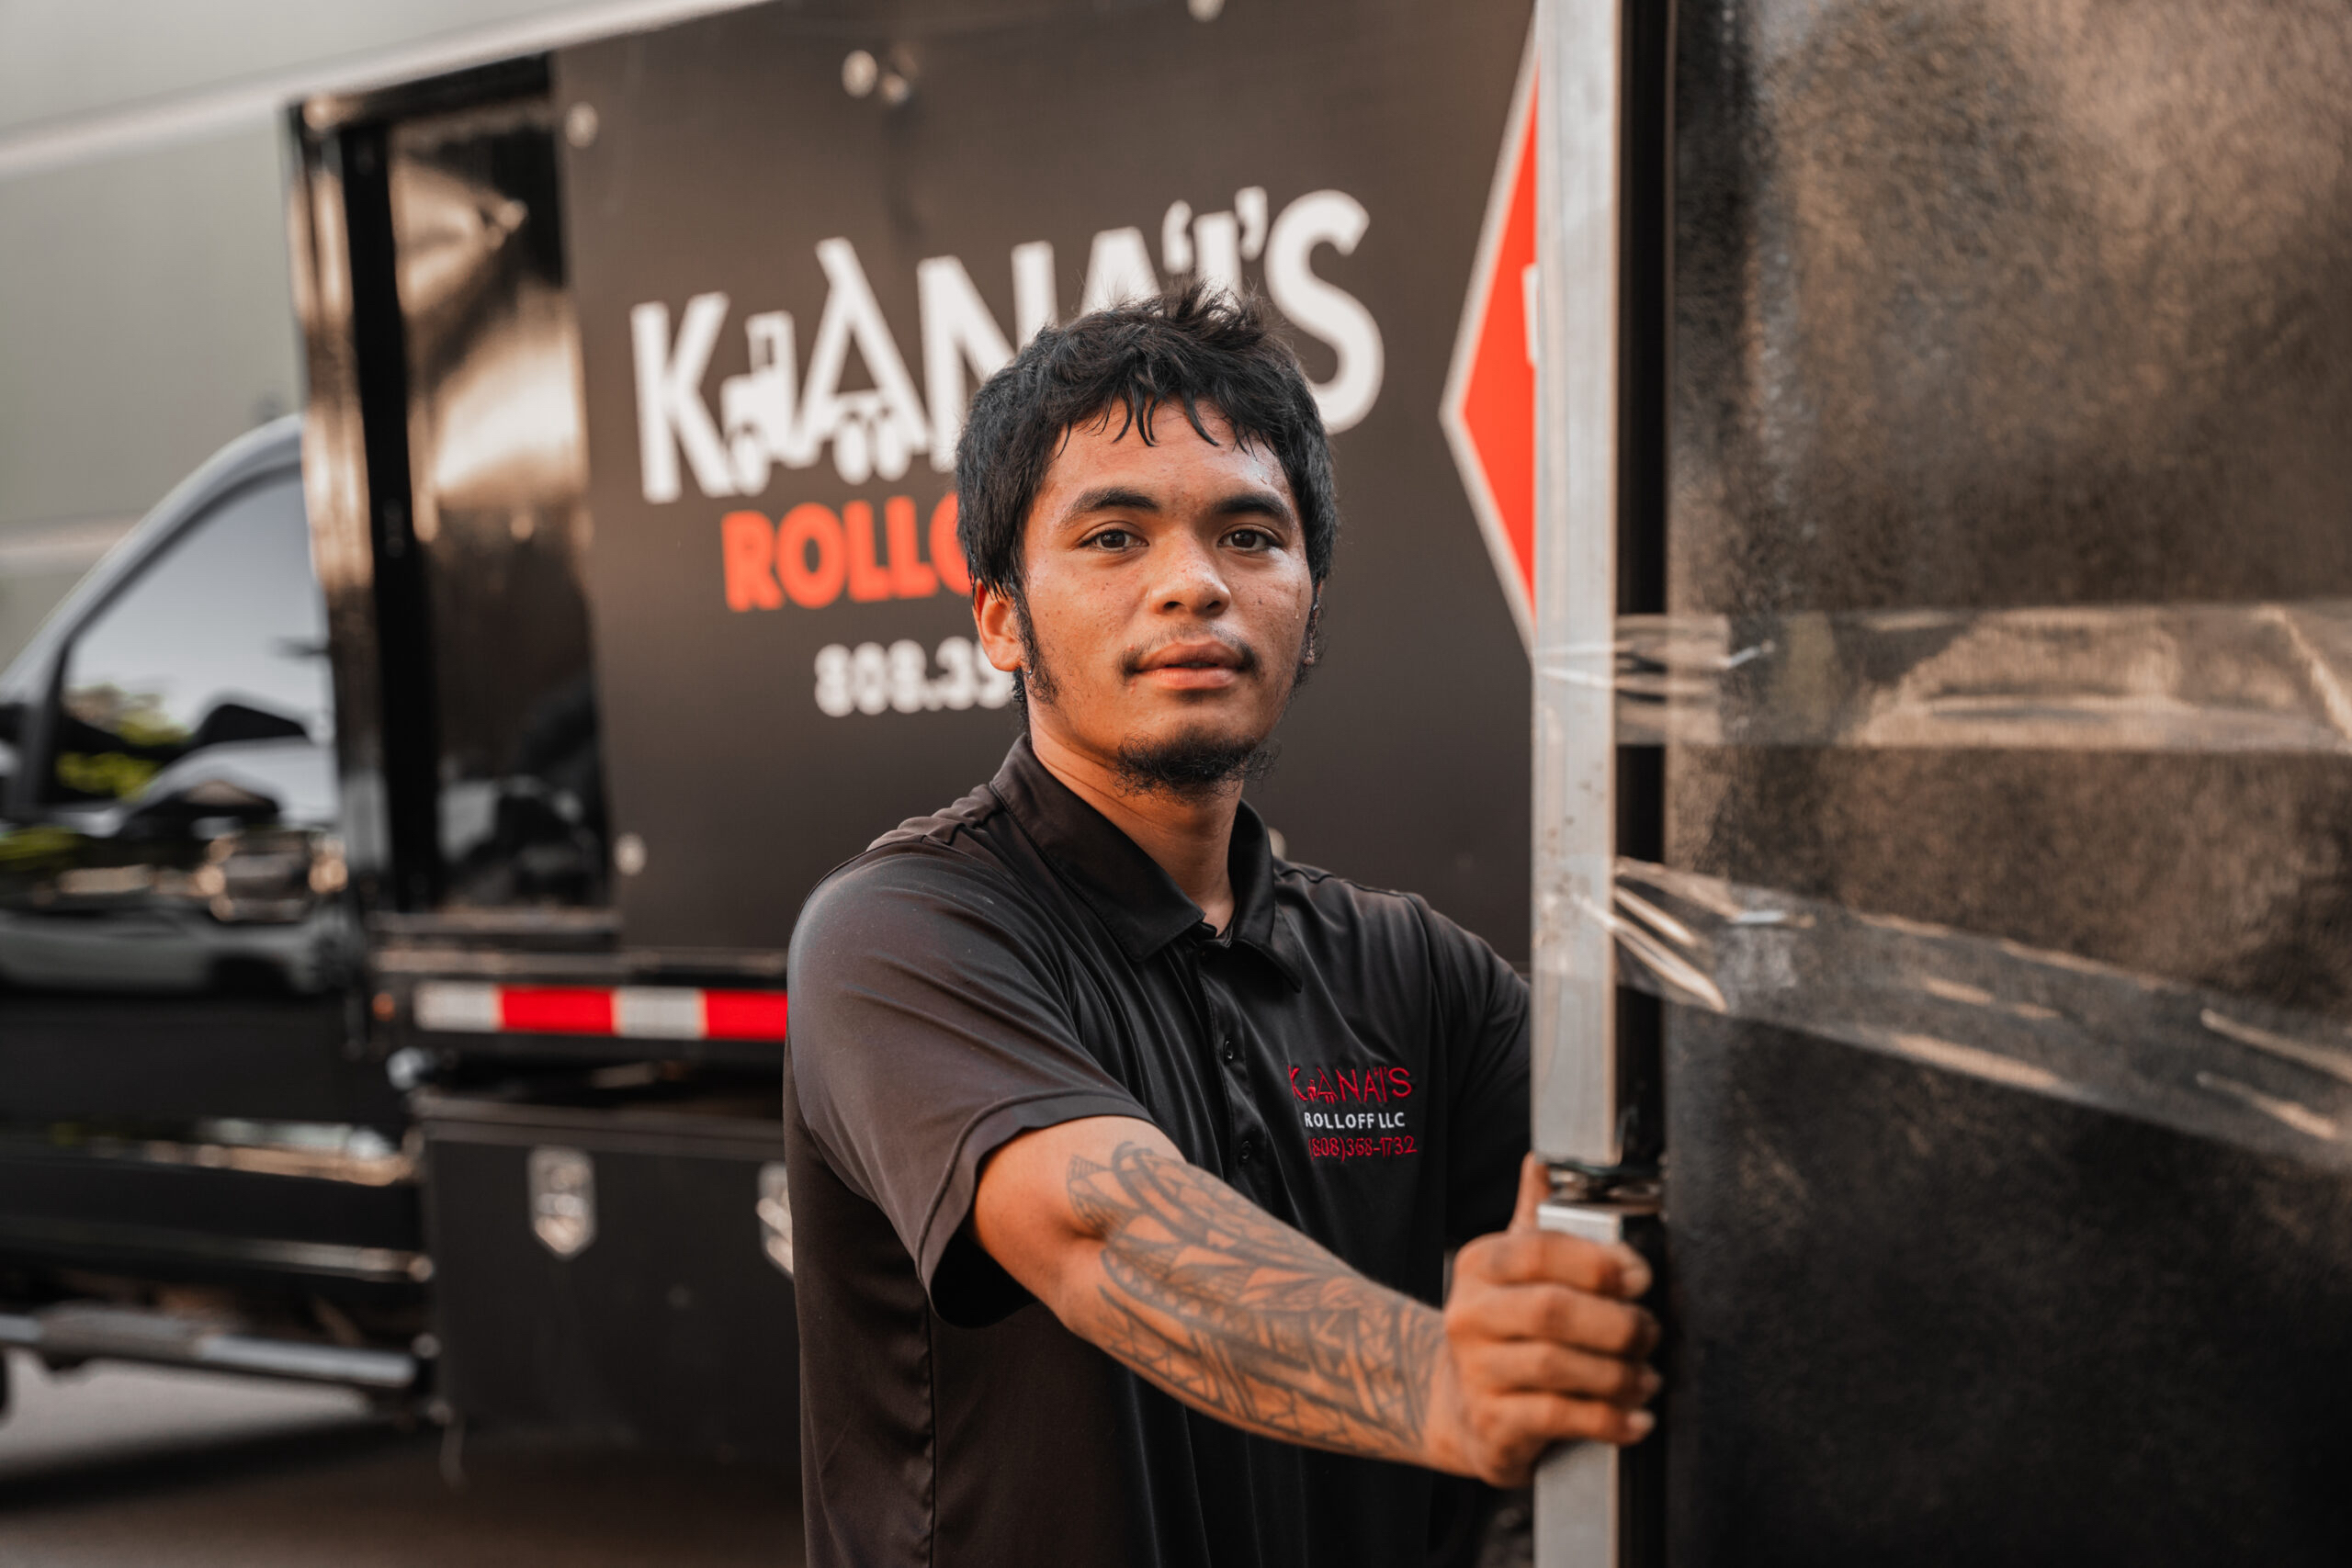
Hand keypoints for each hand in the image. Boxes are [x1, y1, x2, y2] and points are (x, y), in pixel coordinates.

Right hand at [1421, 1153, 1660, 1485]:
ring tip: (1648, 1377)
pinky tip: (1635, 1419)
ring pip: (1558, 1367)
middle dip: (1618, 1323)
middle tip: (1651, 1333)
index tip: (1641, 1278)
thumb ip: (1534, 1218)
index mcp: (1478, 1265)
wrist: (1459, 1404)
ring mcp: (1475, 1371)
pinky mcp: (1491, 1423)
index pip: (1540, 1250)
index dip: (1598, 1262)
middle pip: (1552, 1311)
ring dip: (1619, 1374)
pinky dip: (1608, 1419)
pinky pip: (1558, 1418)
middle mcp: (1468, 1315)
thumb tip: (1543, 1161)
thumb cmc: (1502, 1328)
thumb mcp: (1512, 1270)